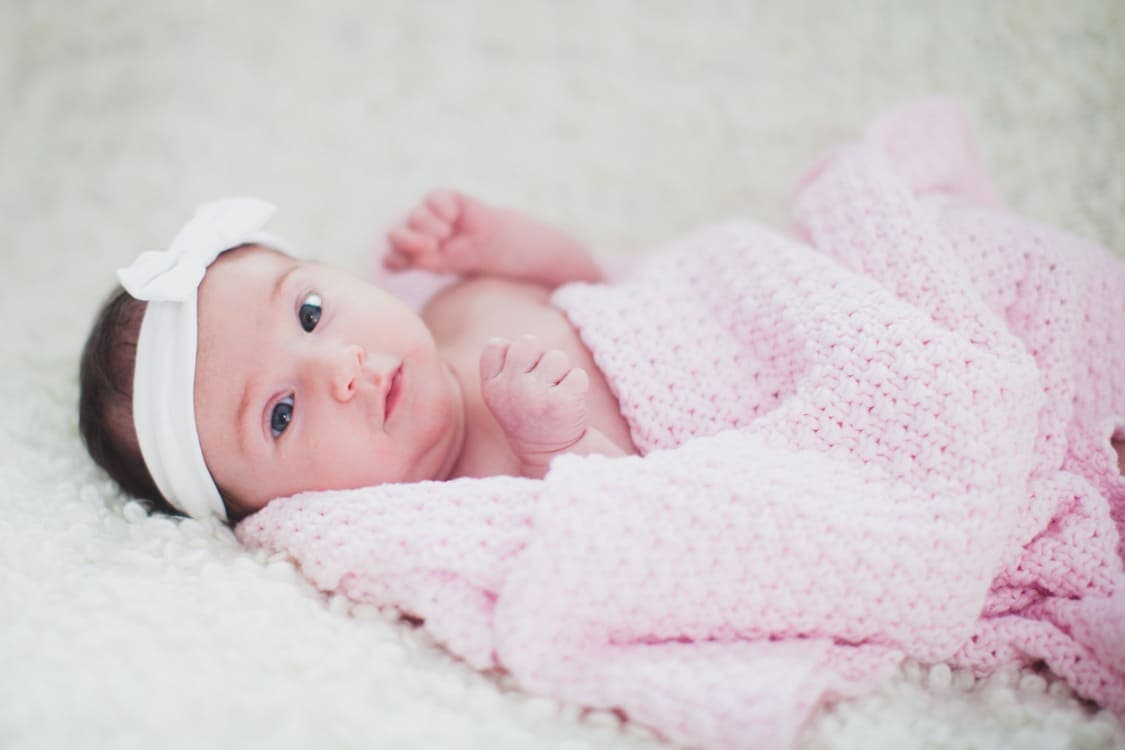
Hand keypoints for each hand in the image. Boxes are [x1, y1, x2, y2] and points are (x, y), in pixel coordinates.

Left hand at [385, 189, 501, 275]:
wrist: (488, 242)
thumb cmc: (462, 255)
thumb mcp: (441, 264)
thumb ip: (422, 260)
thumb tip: (410, 252)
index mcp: (408, 252)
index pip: (392, 258)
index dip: (397, 260)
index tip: (408, 265)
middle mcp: (411, 231)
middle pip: (396, 235)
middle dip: (410, 241)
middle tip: (432, 246)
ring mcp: (423, 212)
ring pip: (416, 218)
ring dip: (435, 228)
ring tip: (449, 233)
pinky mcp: (438, 197)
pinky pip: (433, 200)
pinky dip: (445, 211)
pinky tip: (454, 216)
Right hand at [479, 335, 589, 467]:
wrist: (550, 454)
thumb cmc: (528, 414)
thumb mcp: (503, 394)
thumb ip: (504, 365)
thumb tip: (526, 341)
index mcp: (491, 387)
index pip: (496, 345)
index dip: (512, 354)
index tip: (519, 376)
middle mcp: (510, 389)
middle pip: (528, 342)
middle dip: (540, 357)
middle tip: (542, 382)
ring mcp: (536, 395)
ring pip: (557, 357)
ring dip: (561, 373)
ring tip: (555, 394)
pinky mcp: (563, 402)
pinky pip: (577, 374)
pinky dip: (577, 385)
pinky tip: (568, 403)